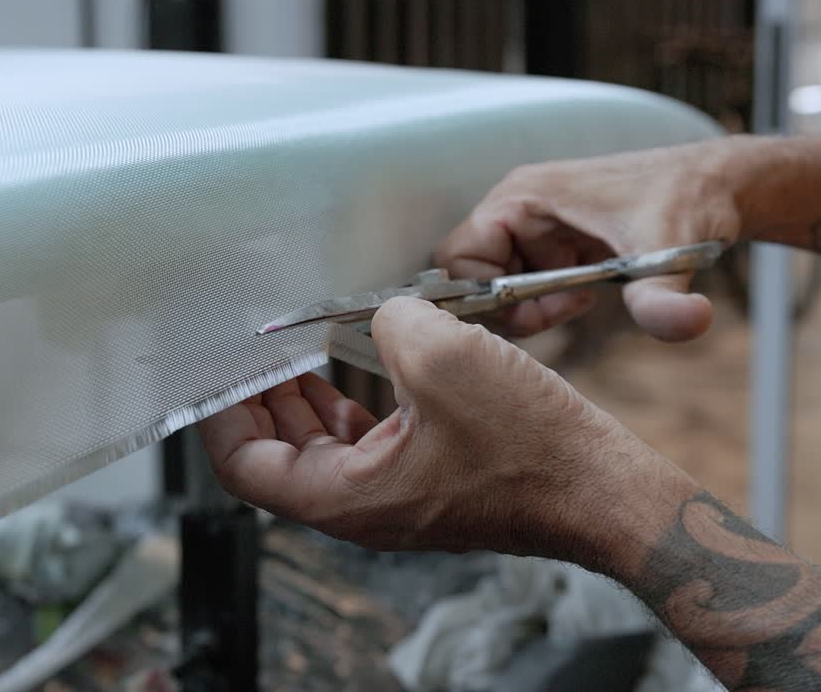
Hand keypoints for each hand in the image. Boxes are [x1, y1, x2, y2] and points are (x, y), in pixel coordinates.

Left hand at [196, 297, 665, 561]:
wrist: (604, 490)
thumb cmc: (532, 448)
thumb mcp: (445, 358)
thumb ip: (392, 321)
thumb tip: (387, 312)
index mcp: (346, 497)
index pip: (246, 465)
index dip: (222, 414)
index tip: (217, 371)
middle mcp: (363, 507)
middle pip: (281, 455)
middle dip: (264, 399)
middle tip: (258, 349)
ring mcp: (398, 498)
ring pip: (325, 450)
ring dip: (309, 400)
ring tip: (302, 350)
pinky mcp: (430, 482)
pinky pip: (371, 445)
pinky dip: (356, 405)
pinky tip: (367, 361)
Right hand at [434, 137, 761, 340]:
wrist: (717, 186)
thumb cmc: (689, 203)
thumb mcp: (671, 254)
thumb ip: (664, 297)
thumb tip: (690, 322)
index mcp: (524, 197)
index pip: (457, 255)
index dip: (482, 294)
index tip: (536, 311)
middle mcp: (518, 205)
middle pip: (471, 273)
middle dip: (505, 305)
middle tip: (557, 314)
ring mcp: (534, 222)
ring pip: (495, 280)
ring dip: (526, 305)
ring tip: (576, 304)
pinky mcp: (552, 238)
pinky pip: (521, 278)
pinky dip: (542, 300)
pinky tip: (584, 297)